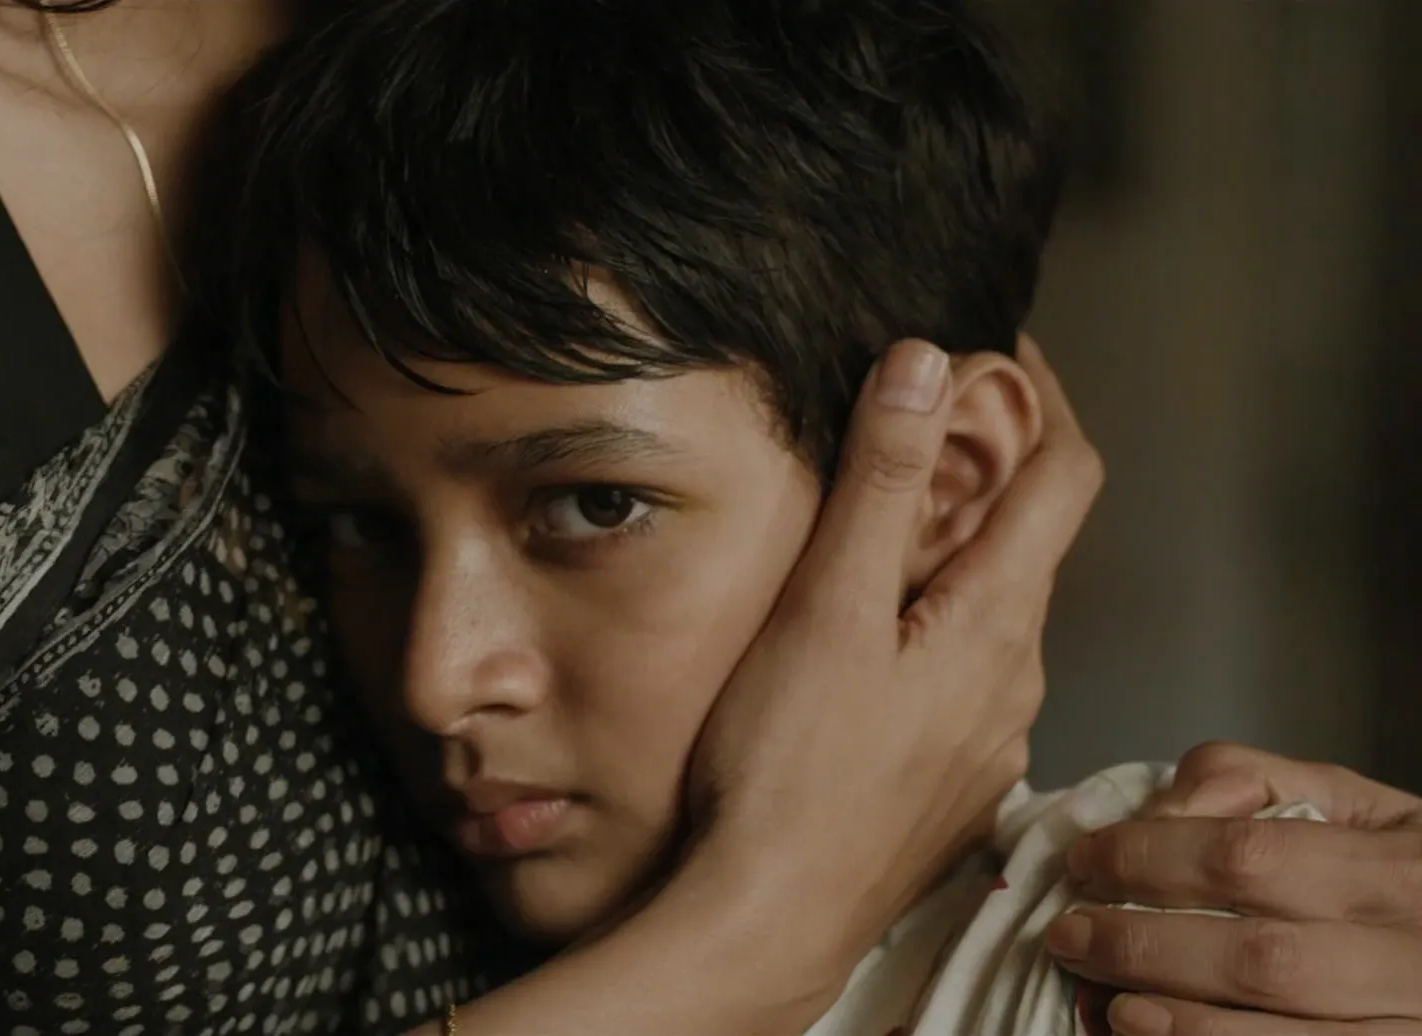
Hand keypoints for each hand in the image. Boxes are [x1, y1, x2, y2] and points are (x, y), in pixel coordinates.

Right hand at [419, 338, 1103, 1035]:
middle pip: (1029, 545)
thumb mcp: (827, 606)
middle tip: (918, 426)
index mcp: (997, 622)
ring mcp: (988, 738)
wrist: (769, 916)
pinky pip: (961, 677)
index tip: (1006, 351)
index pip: (1066, 477)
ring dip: (954, 558)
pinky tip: (864, 643)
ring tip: (877, 530)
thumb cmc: (788, 770)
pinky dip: (932, 629)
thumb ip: (880, 483)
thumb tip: (925, 365)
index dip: (1046, 398)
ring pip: (991, 616)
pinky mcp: (950, 781)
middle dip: (987, 475)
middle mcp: (1016, 679)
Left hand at [1048, 742, 1421, 1034]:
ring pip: (1276, 1033)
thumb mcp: (1355, 803)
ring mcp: (1407, 1027)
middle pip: (1256, 958)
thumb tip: (1168, 805)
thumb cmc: (1406, 871)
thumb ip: (1259, 781)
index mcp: (1398, 870)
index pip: (1250, 858)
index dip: (1149, 860)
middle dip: (1143, 946)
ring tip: (1099, 997)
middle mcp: (1410, 955)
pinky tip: (1150, 1035)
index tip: (1085, 861)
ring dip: (1173, 1018)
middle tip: (1069, 935)